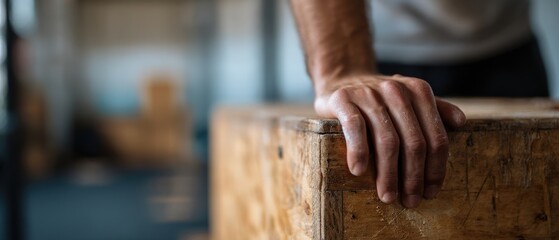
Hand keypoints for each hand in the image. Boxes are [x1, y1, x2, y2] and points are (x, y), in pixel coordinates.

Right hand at [314, 74, 465, 207]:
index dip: (436, 169)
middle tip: (409, 200)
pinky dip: (359, 152)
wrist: (342, 77)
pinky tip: (358, 171)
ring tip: (387, 196)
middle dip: (413, 177)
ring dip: (388, 174)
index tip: (430, 192)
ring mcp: (369, 94)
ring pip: (387, 140)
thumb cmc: (379, 98)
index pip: (436, 137)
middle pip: (414, 143)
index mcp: (418, 92)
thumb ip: (435, 109)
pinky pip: (355, 128)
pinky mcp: (343, 98)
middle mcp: (396, 90)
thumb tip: (460, 122)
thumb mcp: (409, 98)